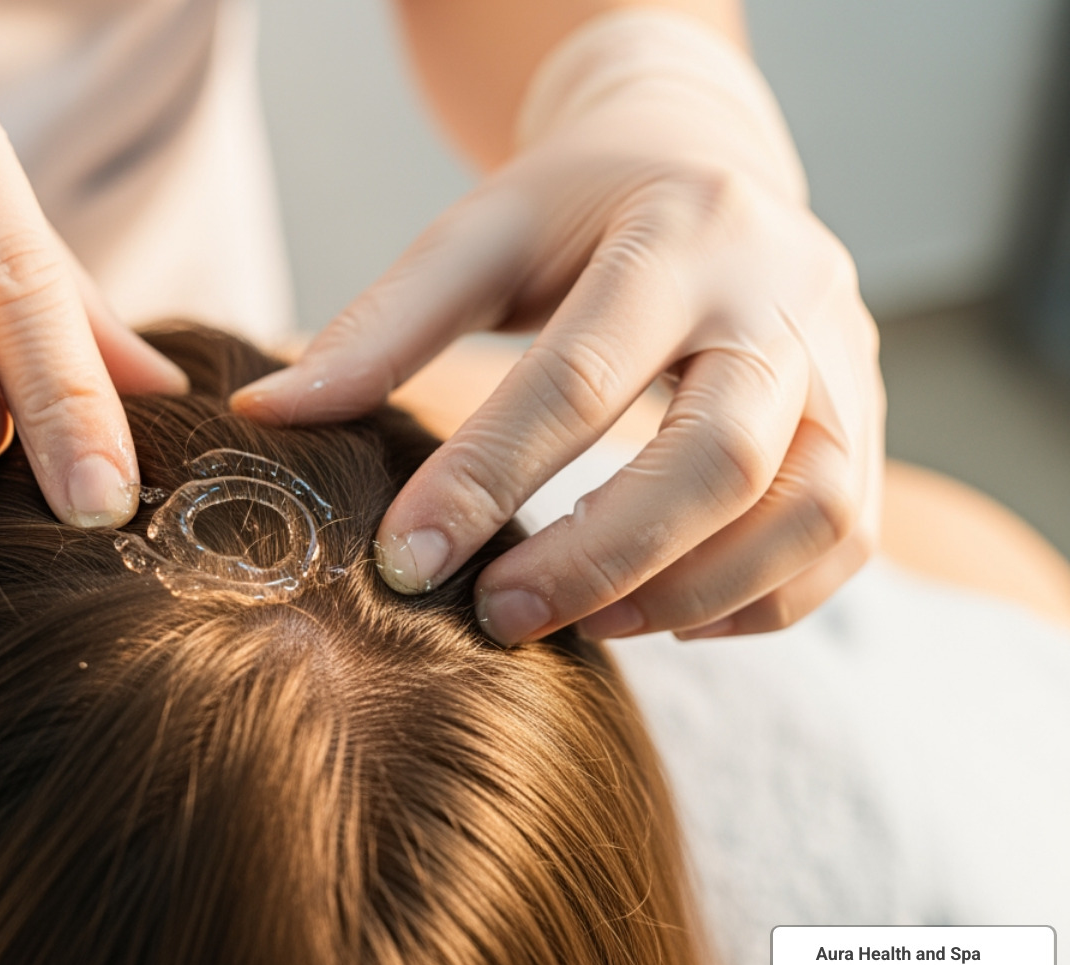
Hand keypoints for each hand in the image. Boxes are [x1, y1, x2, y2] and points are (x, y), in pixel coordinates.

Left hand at [233, 10, 881, 643]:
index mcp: (679, 236)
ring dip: (687, 589)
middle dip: (601, 557)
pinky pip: (841, 538)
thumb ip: (382, 326)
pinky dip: (758, 598)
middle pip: (720, 458)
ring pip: (807, 509)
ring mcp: (845, 366)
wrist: (703, 168)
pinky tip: (665, 613)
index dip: (488, 481)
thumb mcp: (478, 237)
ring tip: (580, 625)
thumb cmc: (578, 212)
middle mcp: (782, 299)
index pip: (582, 378)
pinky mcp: (867, 423)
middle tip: (496, 617)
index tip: (403, 563)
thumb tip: (270, 414)